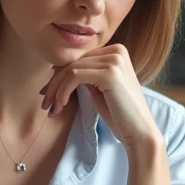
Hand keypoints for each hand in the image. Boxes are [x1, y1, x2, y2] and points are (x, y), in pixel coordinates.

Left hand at [41, 44, 162, 151]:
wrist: (139, 133)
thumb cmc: (119, 114)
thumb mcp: (99, 88)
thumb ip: (85, 75)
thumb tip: (57, 70)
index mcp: (116, 51)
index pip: (79, 59)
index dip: (59, 76)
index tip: (48, 94)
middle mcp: (117, 51)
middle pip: (73, 62)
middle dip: (54, 84)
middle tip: (46, 103)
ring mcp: (114, 60)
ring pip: (70, 69)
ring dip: (56, 90)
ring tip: (51, 108)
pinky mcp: (110, 73)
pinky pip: (74, 76)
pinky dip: (63, 91)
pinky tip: (61, 106)